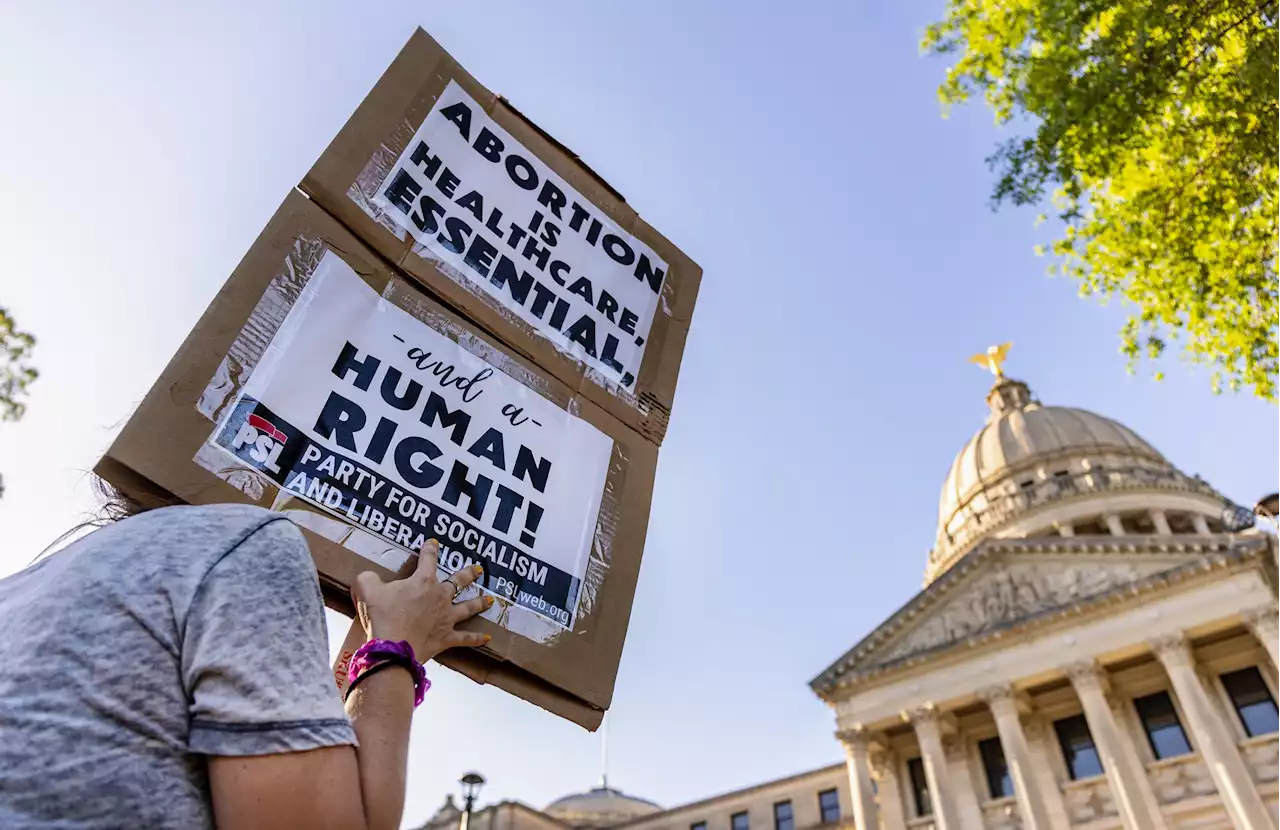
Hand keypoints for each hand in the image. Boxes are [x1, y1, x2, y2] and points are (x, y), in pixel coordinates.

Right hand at [352, 539, 491, 661]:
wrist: (392, 648)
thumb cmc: (381, 616)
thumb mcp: (366, 588)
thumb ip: (368, 578)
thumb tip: (369, 577)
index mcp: (423, 581)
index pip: (428, 559)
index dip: (430, 549)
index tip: (433, 543)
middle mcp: (440, 597)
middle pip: (458, 581)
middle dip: (469, 574)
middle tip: (478, 569)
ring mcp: (446, 618)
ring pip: (468, 607)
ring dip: (480, 602)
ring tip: (490, 599)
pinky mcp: (447, 638)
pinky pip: (466, 638)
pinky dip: (477, 638)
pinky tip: (488, 637)